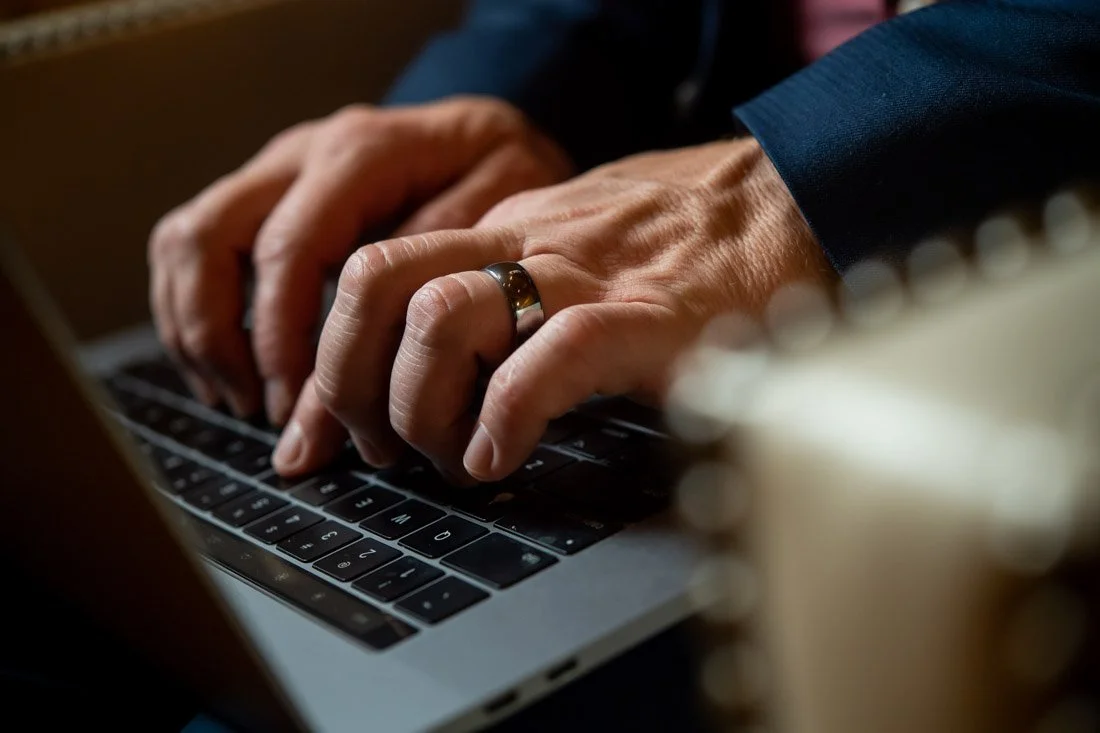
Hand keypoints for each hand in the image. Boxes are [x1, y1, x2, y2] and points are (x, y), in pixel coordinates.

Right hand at [148, 96, 571, 423]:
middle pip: (207, 236)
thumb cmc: (507, 183)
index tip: (293, 408)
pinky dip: (191, 309)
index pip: (287, 250)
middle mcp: (303, 152)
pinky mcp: (264, 190)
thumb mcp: (493, 229)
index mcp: (360, 154)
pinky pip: (189, 241)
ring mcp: (275, 167)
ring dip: (194, 327)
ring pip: (184, 237)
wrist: (493, 135)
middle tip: (259, 409)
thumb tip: (353, 382)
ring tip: (239, 398)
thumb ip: (418, 300)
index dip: (279, 338)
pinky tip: (228, 367)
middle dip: (217, 335)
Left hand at [274, 137, 833, 479]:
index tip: (336, 428)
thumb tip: (439, 368)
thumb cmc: (678, 242)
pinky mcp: (648, 319)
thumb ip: (506, 291)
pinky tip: (503, 460)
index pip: (369, 273)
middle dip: (353, 385)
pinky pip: (553, 358)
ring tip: (453, 459)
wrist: (784, 205)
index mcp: (500, 232)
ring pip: (439, 319)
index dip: (329, 357)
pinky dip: (508, 419)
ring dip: (423, 408)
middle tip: (388, 449)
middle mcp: (523, 246)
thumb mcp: (568, 250)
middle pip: (374, 287)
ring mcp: (582, 278)